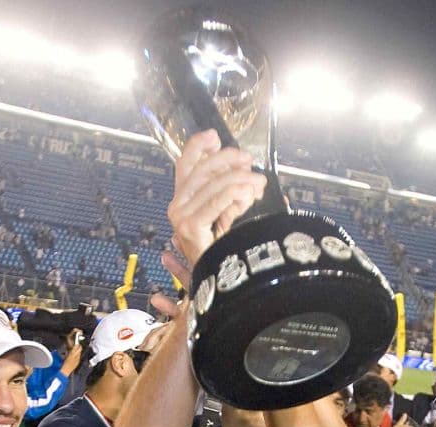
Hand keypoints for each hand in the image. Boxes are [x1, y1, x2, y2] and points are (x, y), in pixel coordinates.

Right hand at [166, 130, 266, 268]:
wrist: (221, 279)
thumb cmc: (225, 248)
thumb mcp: (228, 211)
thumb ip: (231, 189)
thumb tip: (245, 168)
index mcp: (183, 199)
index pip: (185, 165)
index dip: (198, 147)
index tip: (214, 137)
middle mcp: (177, 205)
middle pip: (202, 169)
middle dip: (228, 161)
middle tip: (249, 162)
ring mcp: (181, 217)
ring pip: (214, 184)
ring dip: (241, 180)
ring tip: (258, 184)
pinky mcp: (190, 226)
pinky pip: (217, 201)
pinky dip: (235, 194)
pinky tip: (248, 193)